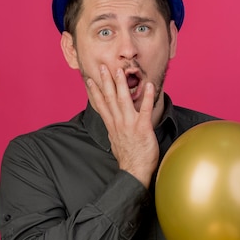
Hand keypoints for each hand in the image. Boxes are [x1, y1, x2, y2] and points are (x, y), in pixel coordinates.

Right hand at [86, 65, 158, 187]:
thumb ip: (113, 130)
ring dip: (121, 85)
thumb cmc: (128, 158)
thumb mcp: (115, 142)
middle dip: (106, 82)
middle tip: (103, 67)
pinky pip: (145, 109)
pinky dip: (147, 97)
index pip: (101, 105)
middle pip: (110, 98)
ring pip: (124, 100)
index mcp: (112, 125)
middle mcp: (118, 122)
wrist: (134, 171)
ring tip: (120, 71)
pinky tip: (149, 86)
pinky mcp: (142, 127)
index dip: (95, 91)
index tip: (90, 79)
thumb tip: (111, 126)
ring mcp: (129, 124)